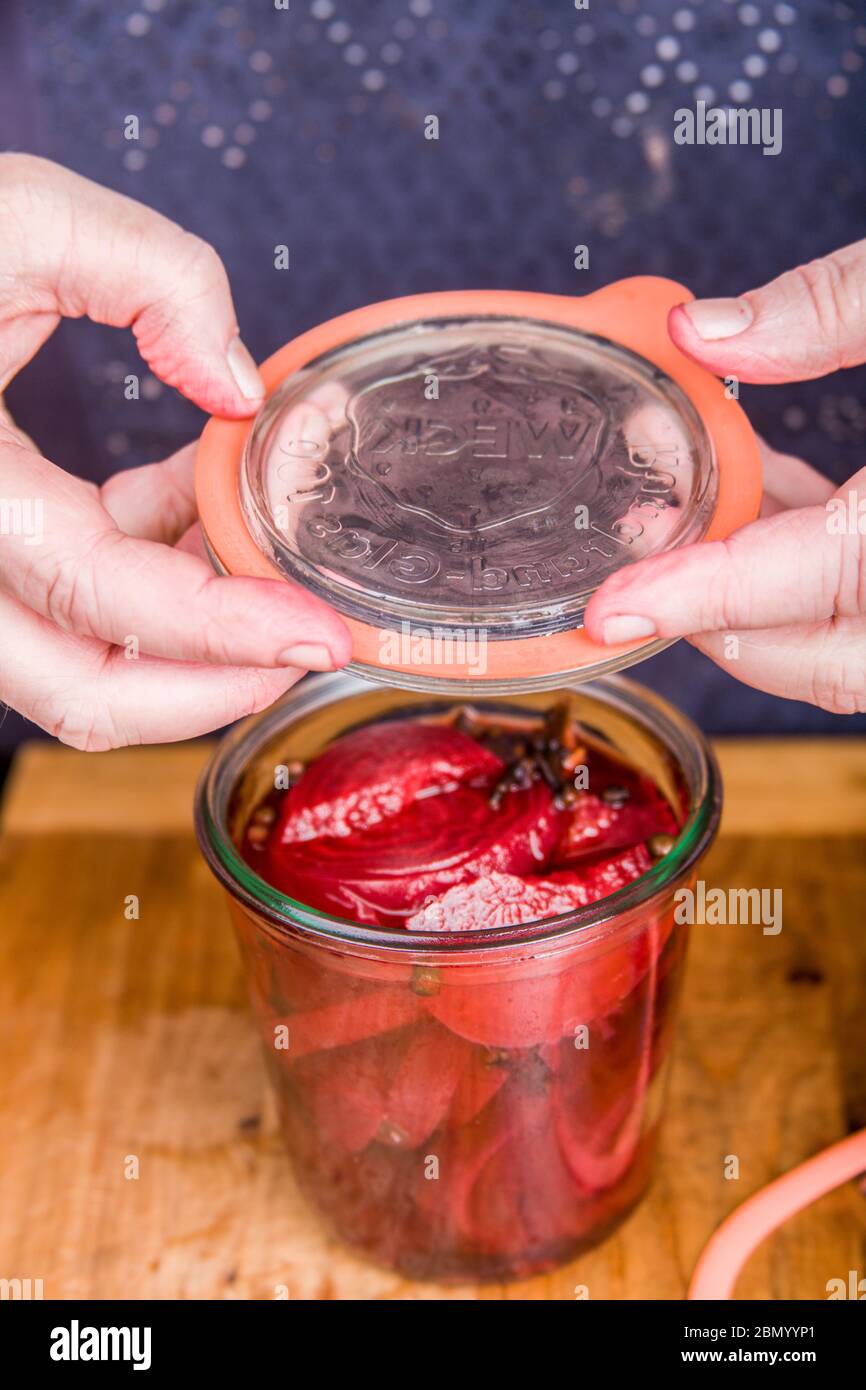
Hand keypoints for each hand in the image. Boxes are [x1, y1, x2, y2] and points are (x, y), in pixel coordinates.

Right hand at [0, 156, 350, 748]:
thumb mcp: (12, 213)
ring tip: (260, 544)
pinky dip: (142, 575)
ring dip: (184, 630)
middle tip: (306, 642)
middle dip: (212, 685)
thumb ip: (147, 271)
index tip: (322, 630)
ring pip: (75, 664)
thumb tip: (238, 387)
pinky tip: (191, 504)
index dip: (226, 629)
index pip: (103, 599)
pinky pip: (65, 603)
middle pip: (83, 693)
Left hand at [585, 240, 865, 713]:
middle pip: (829, 660)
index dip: (700, 597)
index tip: (610, 612)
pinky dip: (811, 565)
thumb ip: (832, 305)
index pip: (809, 578)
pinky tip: (769, 500)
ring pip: (848, 639)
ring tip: (683, 526)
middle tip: (639, 586)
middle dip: (724, 632)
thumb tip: (699, 331)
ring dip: (762, 600)